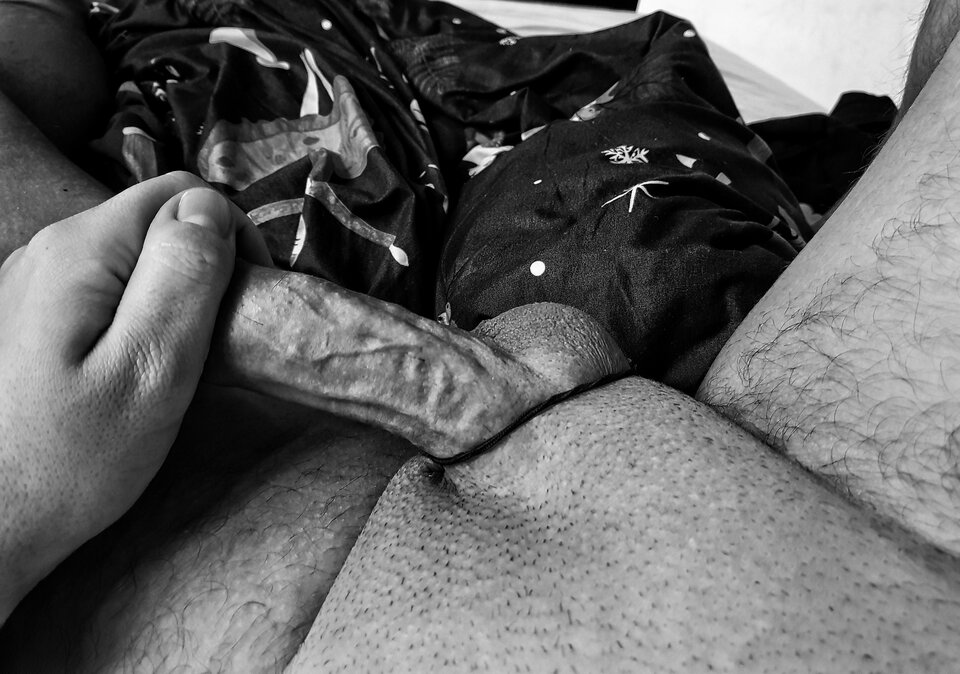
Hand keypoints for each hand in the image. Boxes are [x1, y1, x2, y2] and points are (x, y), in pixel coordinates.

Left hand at [0, 172, 268, 622]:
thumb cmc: (70, 461)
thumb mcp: (150, 371)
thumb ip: (184, 281)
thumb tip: (212, 210)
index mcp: (82, 250)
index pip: (182, 195)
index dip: (231, 238)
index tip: (247, 305)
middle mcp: (49, 248)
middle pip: (154, 221)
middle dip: (202, 267)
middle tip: (216, 343)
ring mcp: (31, 281)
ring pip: (130, 255)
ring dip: (170, 293)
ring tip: (177, 361)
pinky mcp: (27, 316)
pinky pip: (101, 288)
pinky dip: (135, 314)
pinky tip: (131, 369)